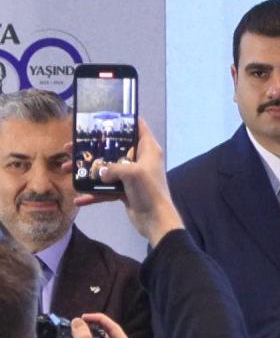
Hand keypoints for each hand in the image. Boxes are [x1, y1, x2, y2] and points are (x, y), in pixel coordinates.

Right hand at [72, 118, 183, 246]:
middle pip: (113, 148)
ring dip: (86, 170)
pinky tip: (79, 199)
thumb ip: (113, 167)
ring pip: (106, 168)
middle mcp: (140, 160)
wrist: (155, 221)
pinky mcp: (126, 191)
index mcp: (148, 150)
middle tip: (70, 146)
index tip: (102, 117)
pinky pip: (106, 189)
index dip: (123, 120)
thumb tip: (100, 173)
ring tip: (66, 168)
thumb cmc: (149, 191)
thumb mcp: (132, 173)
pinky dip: (93, 194)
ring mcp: (132, 176)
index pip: (138, 127)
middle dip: (91, 147)